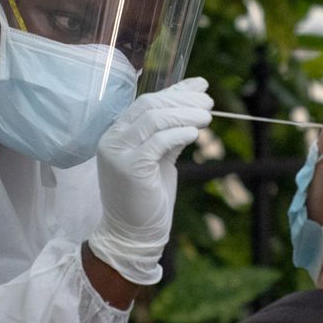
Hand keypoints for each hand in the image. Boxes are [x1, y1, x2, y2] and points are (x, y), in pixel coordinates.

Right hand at [86, 77, 212, 286]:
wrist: (132, 235)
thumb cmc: (147, 198)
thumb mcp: (161, 158)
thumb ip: (171, 133)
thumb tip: (194, 104)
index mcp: (117, 134)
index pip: (147, 103)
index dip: (176, 91)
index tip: (201, 86)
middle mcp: (112, 139)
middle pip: (150, 106)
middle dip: (183, 100)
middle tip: (209, 102)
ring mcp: (118, 152)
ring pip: (154, 119)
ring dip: (185, 114)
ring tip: (208, 117)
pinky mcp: (129, 167)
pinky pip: (157, 141)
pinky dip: (178, 134)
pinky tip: (195, 134)